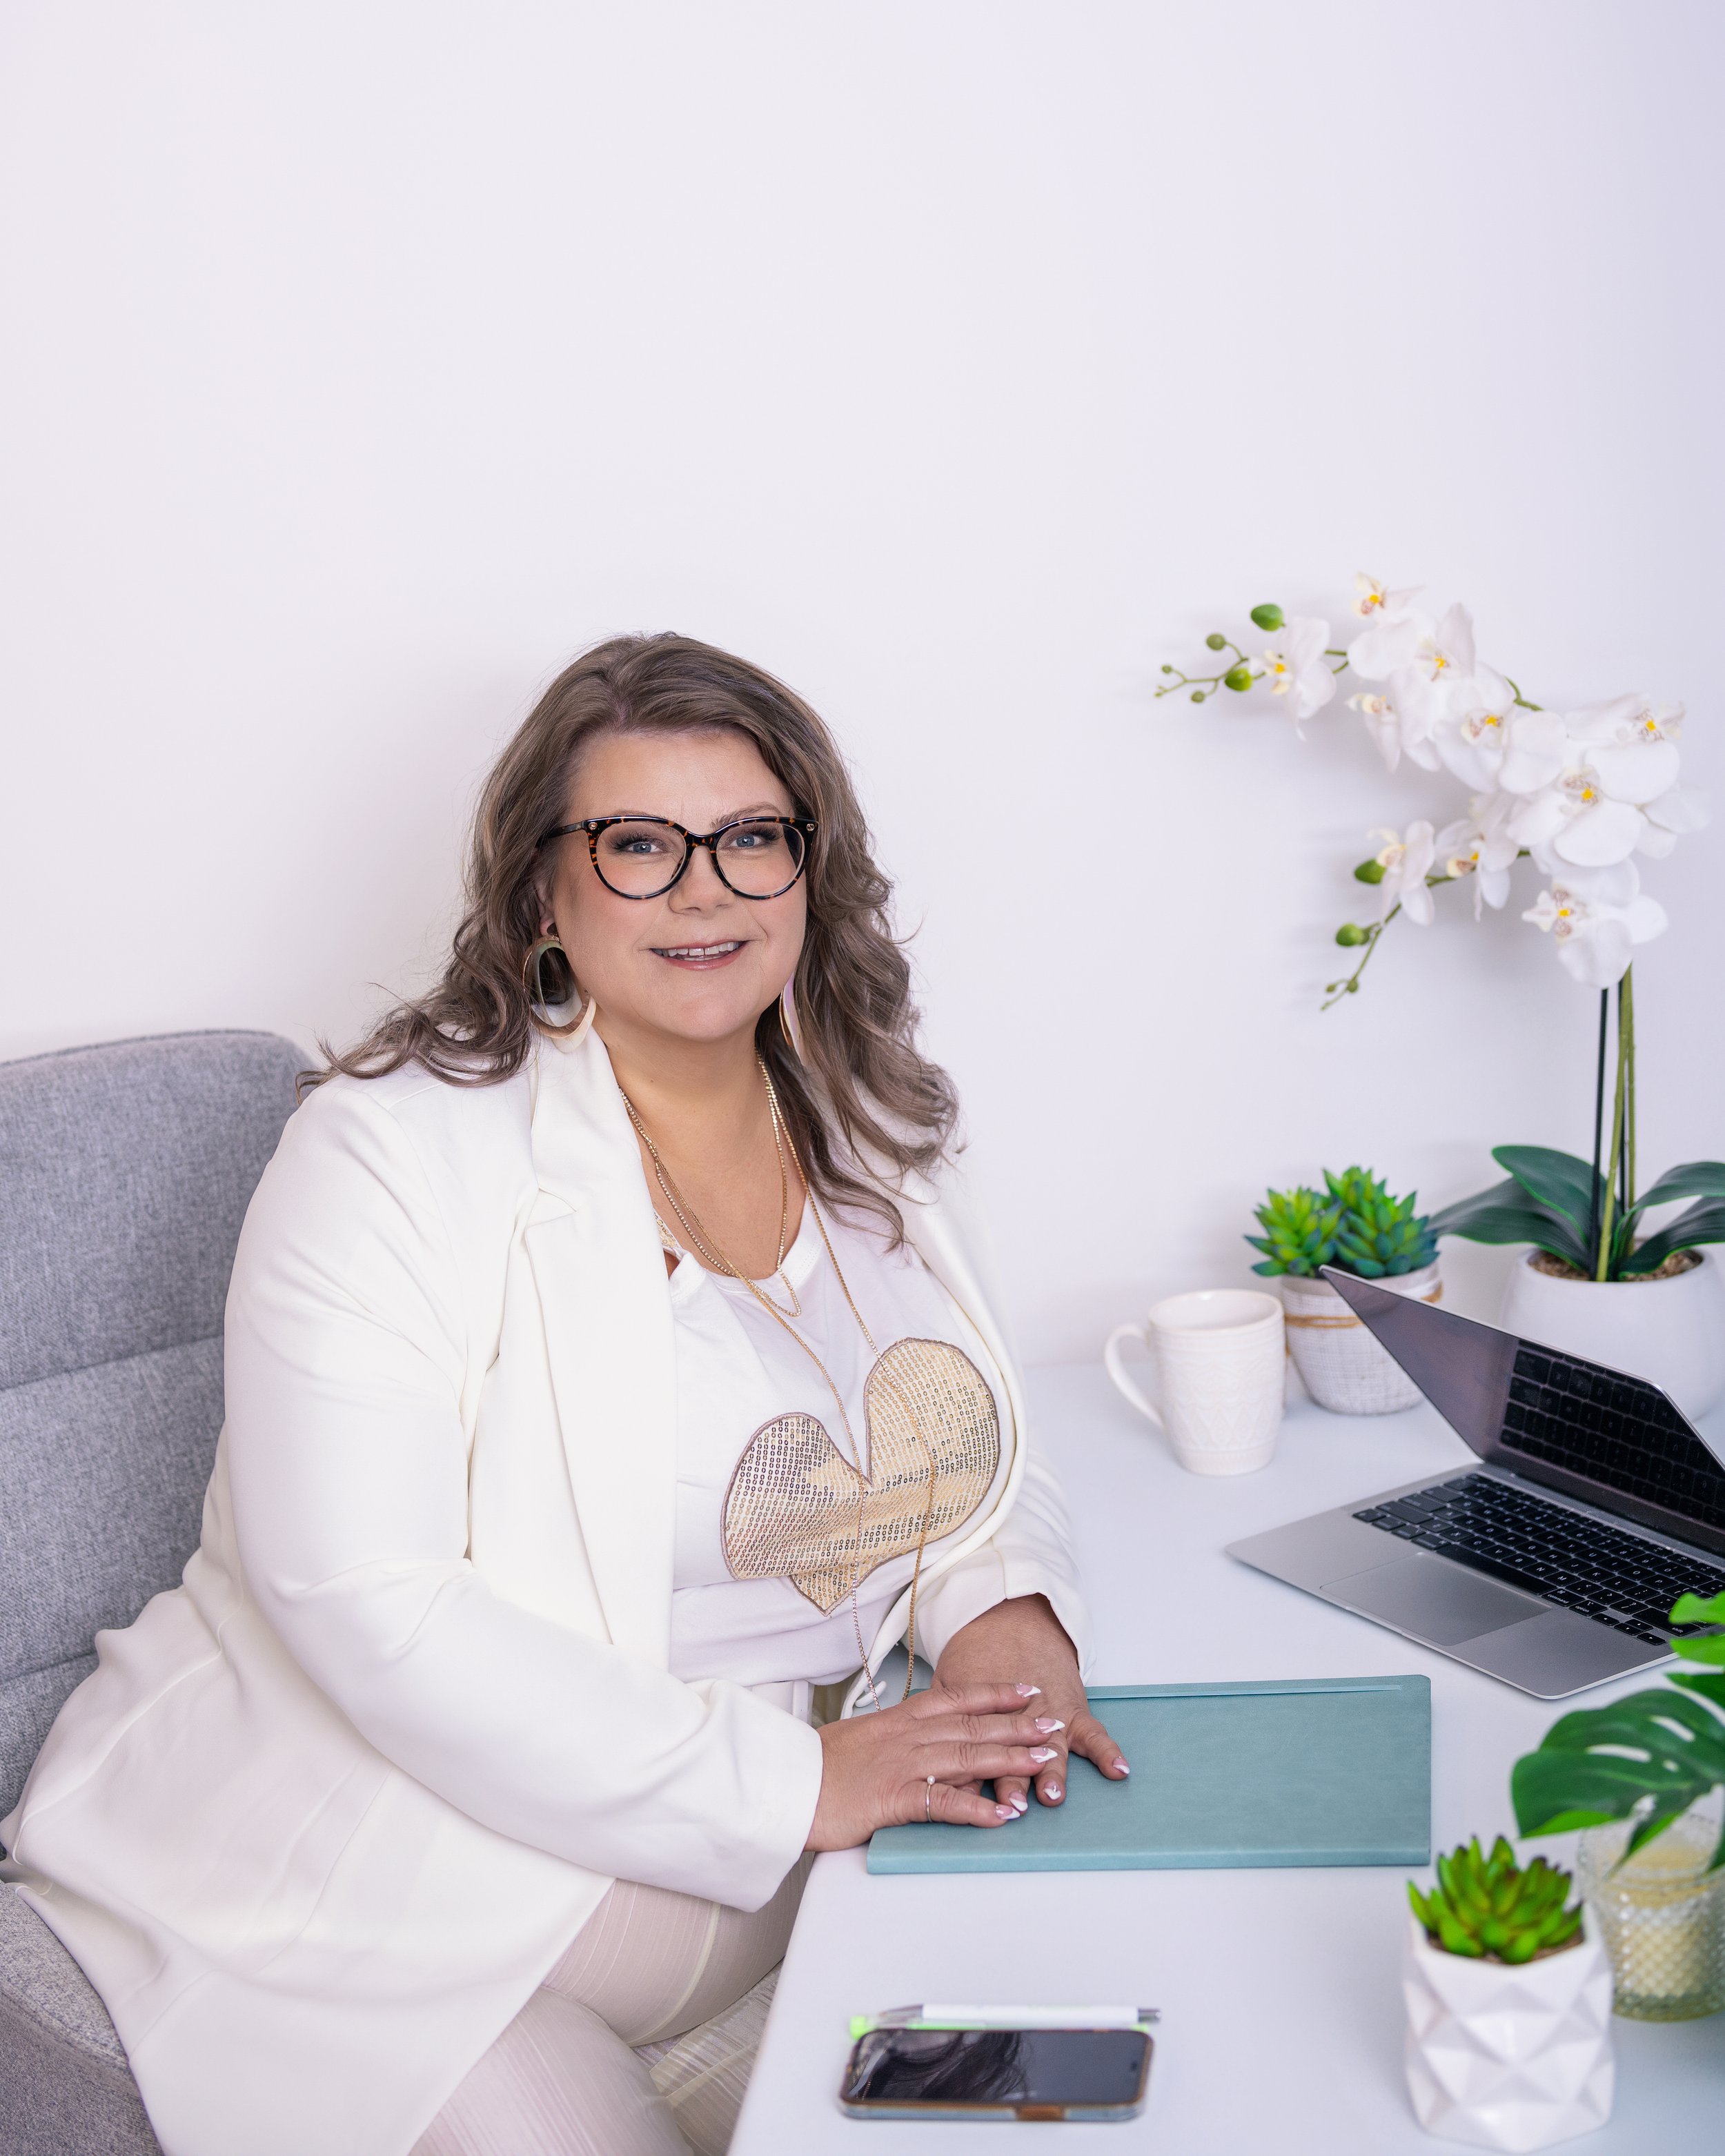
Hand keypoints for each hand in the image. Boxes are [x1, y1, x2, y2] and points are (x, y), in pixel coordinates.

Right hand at [805, 1682, 1057, 1850]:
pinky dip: (975, 1809)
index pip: (956, 1699)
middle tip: (1053, 1723)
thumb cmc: (819, 1766)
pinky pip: (942, 1803)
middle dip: (1018, 1726)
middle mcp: (907, 1737)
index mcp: (899, 1720)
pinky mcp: (893, 1799)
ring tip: (1044, 1763)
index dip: (995, 1694)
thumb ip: (893, 1737)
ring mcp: (902, 1766)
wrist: (785, 1783)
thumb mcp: (860, 1739)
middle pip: (972, 1726)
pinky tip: (1002, 1816)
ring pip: (967, 1757)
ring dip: (1010, 1760)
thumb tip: (915, 1740)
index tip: (1026, 1691)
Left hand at [933, 1594, 1127, 1814]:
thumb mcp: (946, 1685)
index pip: (976, 1754)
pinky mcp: (1072, 1708)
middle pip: (1013, 1755)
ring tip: (1052, 1792)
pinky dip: (1107, 1751)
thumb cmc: (974, 1655)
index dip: (975, 1779)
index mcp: (980, 1717)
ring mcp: (1047, 1714)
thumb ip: (937, 1720)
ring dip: (1051, 1770)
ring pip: (1049, 1746)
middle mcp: (1016, 1720)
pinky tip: (1118, 1770)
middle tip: (1015, 1804)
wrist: (1009, 1618)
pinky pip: (1093, 1733)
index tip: (975, 1800)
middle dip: (1013, 1781)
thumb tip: (918, 1759)